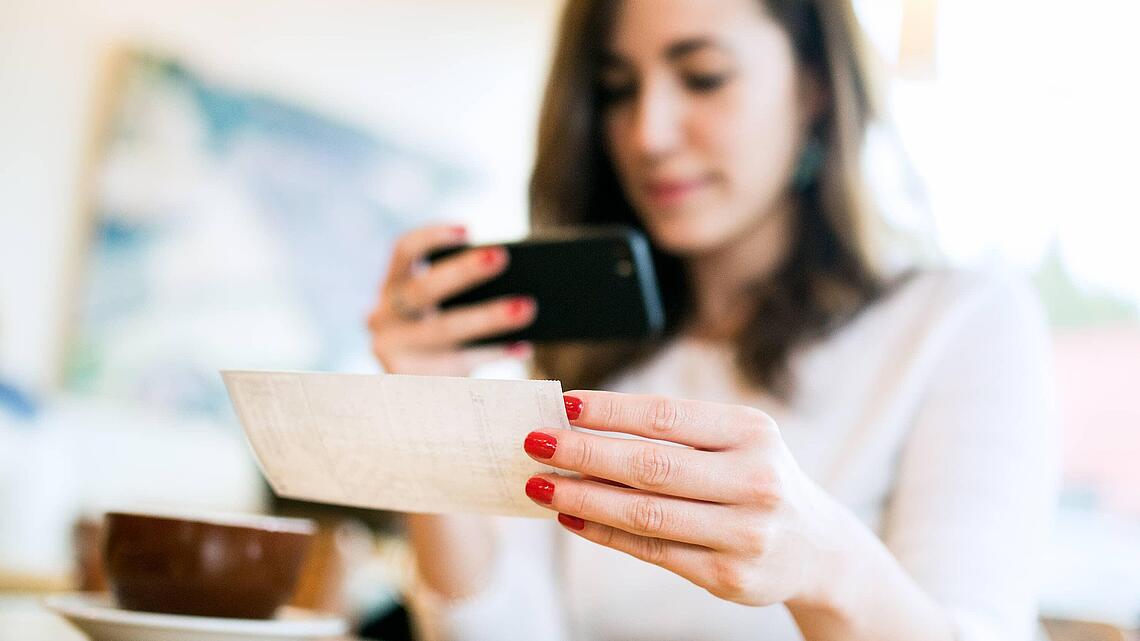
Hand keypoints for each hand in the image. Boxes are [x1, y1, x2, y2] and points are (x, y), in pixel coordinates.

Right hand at [367, 224, 537, 375]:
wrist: (418, 397)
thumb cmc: (441, 339)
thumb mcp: (441, 310)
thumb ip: (461, 292)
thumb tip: (519, 274)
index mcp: (391, 286)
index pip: (403, 251)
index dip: (432, 237)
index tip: (468, 230)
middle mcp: (382, 316)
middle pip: (423, 289)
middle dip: (463, 271)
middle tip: (501, 257)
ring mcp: (392, 350)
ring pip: (444, 329)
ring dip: (488, 317)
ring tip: (526, 307)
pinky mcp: (408, 380)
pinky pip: (457, 363)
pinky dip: (493, 353)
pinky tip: (522, 346)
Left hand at [521, 390, 849, 607]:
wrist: (817, 548)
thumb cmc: (756, 478)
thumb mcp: (737, 442)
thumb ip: (674, 433)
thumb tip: (582, 422)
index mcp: (752, 433)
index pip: (666, 416)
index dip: (610, 410)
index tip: (563, 403)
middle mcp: (754, 481)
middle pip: (651, 464)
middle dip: (583, 452)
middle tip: (535, 442)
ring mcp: (744, 533)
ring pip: (646, 514)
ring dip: (584, 497)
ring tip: (542, 484)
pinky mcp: (729, 576)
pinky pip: (653, 551)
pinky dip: (605, 533)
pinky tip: (572, 517)